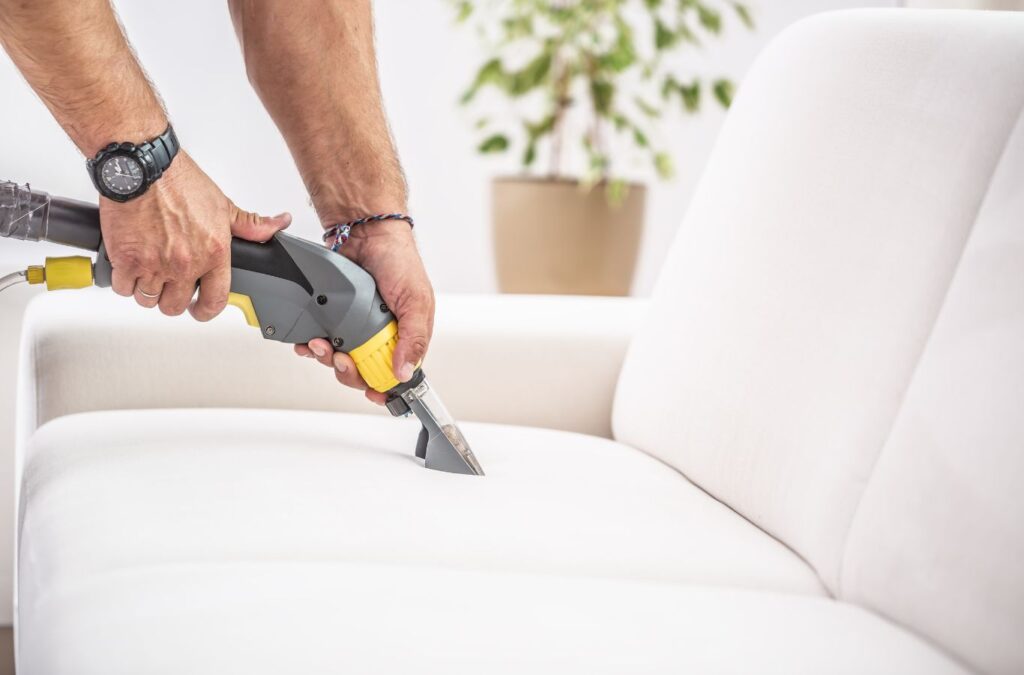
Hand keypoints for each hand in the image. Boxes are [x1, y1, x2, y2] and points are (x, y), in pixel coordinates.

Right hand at [100, 151, 290, 319]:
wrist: (142, 167)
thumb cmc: (178, 182)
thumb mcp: (223, 205)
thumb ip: (250, 225)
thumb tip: (278, 224)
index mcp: (213, 254)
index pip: (215, 301)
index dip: (206, 311)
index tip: (199, 309)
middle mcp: (185, 264)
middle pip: (175, 305)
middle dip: (172, 299)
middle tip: (168, 285)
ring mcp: (155, 265)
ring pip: (148, 300)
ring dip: (147, 290)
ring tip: (149, 272)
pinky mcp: (126, 260)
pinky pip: (124, 288)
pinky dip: (125, 281)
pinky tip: (130, 266)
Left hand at [295, 219, 434, 405]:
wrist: (366, 231)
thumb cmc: (399, 261)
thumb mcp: (416, 300)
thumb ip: (414, 337)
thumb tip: (405, 371)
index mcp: (405, 336)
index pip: (394, 374)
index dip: (383, 388)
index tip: (372, 393)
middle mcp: (379, 335)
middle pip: (362, 373)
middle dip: (349, 372)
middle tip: (342, 358)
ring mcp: (354, 327)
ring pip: (338, 360)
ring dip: (327, 358)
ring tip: (322, 344)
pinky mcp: (332, 316)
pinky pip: (319, 341)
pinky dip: (311, 345)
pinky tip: (308, 339)